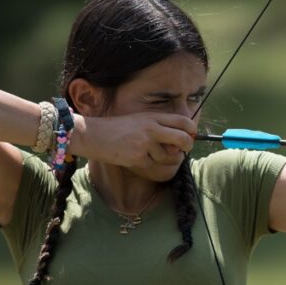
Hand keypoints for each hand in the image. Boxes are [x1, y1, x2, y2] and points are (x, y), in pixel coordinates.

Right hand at [71, 111, 196, 167]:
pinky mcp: (137, 157)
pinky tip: (137, 158)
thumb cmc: (117, 129)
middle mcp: (151, 129)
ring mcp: (145, 143)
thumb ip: (158, 128)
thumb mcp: (139, 121)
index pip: (182, 120)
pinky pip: (153, 166)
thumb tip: (179, 143)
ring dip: (164, 159)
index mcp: (152, 117)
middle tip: (184, 151)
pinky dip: (148, 165)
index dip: (192, 130)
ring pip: (168, 157)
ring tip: (149, 154)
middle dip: (187, 146)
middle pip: (182, 138)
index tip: (191, 136)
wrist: (93, 135)